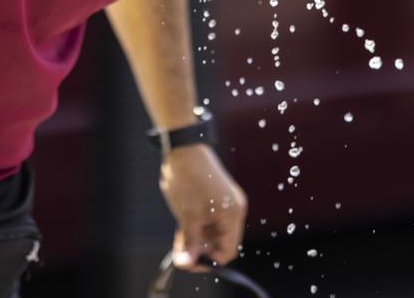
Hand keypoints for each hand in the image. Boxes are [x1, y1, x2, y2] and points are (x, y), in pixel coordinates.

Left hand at [159, 143, 247, 269]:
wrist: (183, 149)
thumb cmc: (188, 180)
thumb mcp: (187, 216)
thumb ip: (189, 242)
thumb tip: (186, 264)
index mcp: (233, 215)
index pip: (227, 250)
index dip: (208, 259)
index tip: (189, 261)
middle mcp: (234, 208)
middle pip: (221, 240)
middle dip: (201, 247)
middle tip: (180, 251)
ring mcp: (226, 201)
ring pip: (213, 229)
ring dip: (197, 236)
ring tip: (179, 236)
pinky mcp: (217, 195)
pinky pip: (210, 218)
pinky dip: (198, 224)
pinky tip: (184, 223)